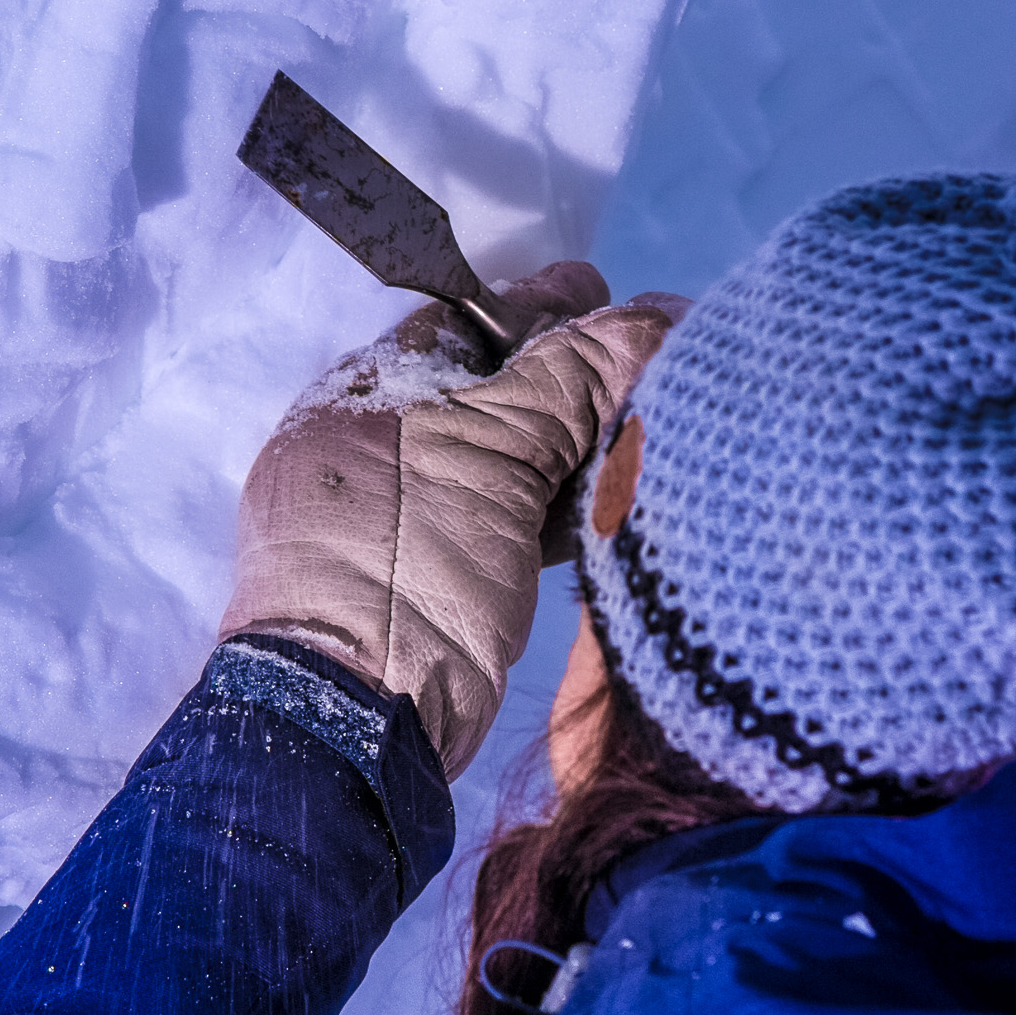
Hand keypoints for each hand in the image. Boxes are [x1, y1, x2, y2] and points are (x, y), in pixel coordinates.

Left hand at [220, 263, 681, 777]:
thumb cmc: (403, 563)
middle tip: (654, 351)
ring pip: (510, 458)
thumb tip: (654, 315)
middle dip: (571, 371)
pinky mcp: (447, 585)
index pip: (461, 322)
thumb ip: (569, 379)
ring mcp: (410, 522)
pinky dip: (569, 502)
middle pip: (491, 389)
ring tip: (662, 415)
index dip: (537, 303)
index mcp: (360, 397)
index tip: (604, 287)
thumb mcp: (486, 453)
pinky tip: (625, 492)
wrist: (353, 727)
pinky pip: (516, 520)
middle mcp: (377, 450)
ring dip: (581, 439)